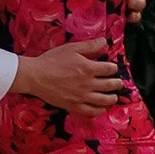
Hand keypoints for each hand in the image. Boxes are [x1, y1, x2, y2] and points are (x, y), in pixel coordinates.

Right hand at [11, 41, 125, 114]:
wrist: (36, 76)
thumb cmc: (52, 60)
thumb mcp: (72, 48)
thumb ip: (89, 46)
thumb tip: (104, 42)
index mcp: (88, 68)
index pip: (108, 69)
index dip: (113, 68)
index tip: (112, 68)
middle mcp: (88, 84)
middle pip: (109, 85)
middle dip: (116, 83)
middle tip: (119, 83)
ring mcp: (81, 97)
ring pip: (103, 100)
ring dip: (111, 98)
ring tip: (114, 96)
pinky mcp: (74, 106)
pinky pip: (91, 111)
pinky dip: (99, 111)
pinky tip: (102, 108)